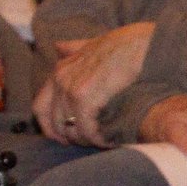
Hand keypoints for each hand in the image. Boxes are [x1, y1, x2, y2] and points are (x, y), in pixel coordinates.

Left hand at [38, 23, 156, 144]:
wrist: (146, 43)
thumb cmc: (127, 44)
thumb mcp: (94, 43)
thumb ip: (75, 48)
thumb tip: (57, 47)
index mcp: (60, 69)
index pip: (40, 107)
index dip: (50, 126)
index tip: (63, 137)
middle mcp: (60, 78)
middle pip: (54, 122)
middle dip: (70, 136)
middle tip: (89, 142)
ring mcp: (70, 87)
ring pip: (70, 128)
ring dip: (86, 139)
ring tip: (102, 142)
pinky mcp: (85, 96)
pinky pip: (85, 127)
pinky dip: (97, 138)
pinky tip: (110, 140)